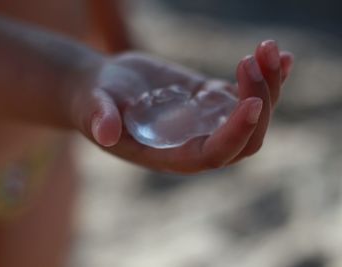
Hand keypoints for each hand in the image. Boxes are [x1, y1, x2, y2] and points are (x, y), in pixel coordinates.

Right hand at [75, 40, 293, 172]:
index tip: (248, 102)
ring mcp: (207, 121)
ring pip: (254, 114)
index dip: (234, 133)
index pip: (214, 154)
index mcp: (171, 154)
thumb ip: (98, 119)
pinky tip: (279, 55)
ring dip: (269, 84)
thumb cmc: (92, 103)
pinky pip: (246, 93)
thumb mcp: (91, 109)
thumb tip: (105, 131)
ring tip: (267, 48)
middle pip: (247, 138)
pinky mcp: (209, 99)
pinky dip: (267, 77)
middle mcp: (196, 142)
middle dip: (259, 100)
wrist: (102, 87)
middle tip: (254, 58)